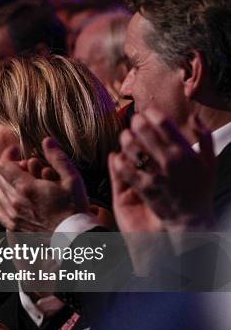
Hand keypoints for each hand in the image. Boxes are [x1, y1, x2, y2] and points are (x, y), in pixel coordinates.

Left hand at [0, 138, 88, 231]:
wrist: (73, 236)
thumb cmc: (75, 207)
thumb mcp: (72, 178)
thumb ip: (57, 157)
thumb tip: (46, 140)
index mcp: (26, 188)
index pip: (4, 165)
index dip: (9, 155)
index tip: (17, 151)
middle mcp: (15, 202)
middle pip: (0, 177)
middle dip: (10, 168)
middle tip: (25, 167)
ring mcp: (13, 216)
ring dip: (6, 184)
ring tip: (21, 182)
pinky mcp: (14, 226)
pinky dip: (2, 201)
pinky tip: (13, 198)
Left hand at [116, 109, 215, 230]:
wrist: (191, 218)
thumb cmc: (200, 189)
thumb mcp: (209, 161)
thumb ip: (204, 137)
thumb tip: (194, 117)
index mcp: (185, 152)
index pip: (165, 123)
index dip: (153, 113)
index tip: (148, 111)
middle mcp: (170, 161)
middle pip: (145, 132)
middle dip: (137, 122)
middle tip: (133, 120)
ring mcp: (156, 175)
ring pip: (133, 149)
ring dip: (126, 139)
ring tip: (125, 136)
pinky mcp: (144, 188)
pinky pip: (126, 170)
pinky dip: (120, 161)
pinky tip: (119, 156)